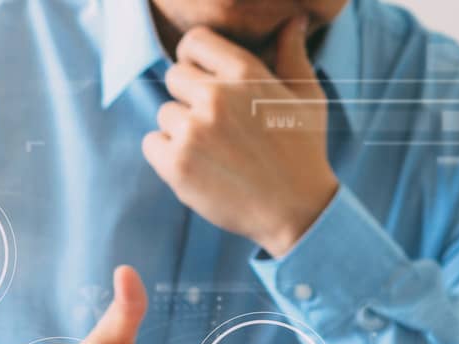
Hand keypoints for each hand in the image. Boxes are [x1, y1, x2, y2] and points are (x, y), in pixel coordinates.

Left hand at [143, 17, 338, 257]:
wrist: (294, 209)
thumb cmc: (302, 150)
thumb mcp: (307, 95)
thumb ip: (292, 54)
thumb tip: (294, 20)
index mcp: (245, 73)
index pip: (194, 42)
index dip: (193, 58)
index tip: (200, 75)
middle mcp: (216, 97)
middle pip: (173, 77)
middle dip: (188, 95)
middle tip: (213, 122)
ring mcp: (193, 131)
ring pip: (164, 113)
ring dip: (180, 129)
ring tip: (212, 149)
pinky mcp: (176, 164)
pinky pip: (152, 143)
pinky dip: (166, 154)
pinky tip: (196, 165)